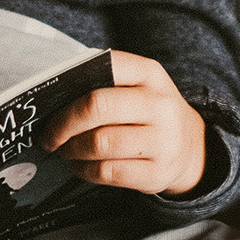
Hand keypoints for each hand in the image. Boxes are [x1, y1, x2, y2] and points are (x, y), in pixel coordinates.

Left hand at [40, 50, 206, 197]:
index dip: (70, 85)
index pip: (106, 67)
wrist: (190, 147)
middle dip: (63, 124)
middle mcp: (160, 105)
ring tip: (65, 150)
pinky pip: (107, 172)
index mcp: (151, 74)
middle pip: (97, 107)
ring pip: (99, 144)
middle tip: (50, 135)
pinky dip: (84, 170)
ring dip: (72, 150)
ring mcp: (162, 141)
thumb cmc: (149, 112)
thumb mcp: (139, 86)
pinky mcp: (156, 172)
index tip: (50, 102)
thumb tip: (55, 95)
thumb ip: (105, 82)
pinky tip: (81, 165)